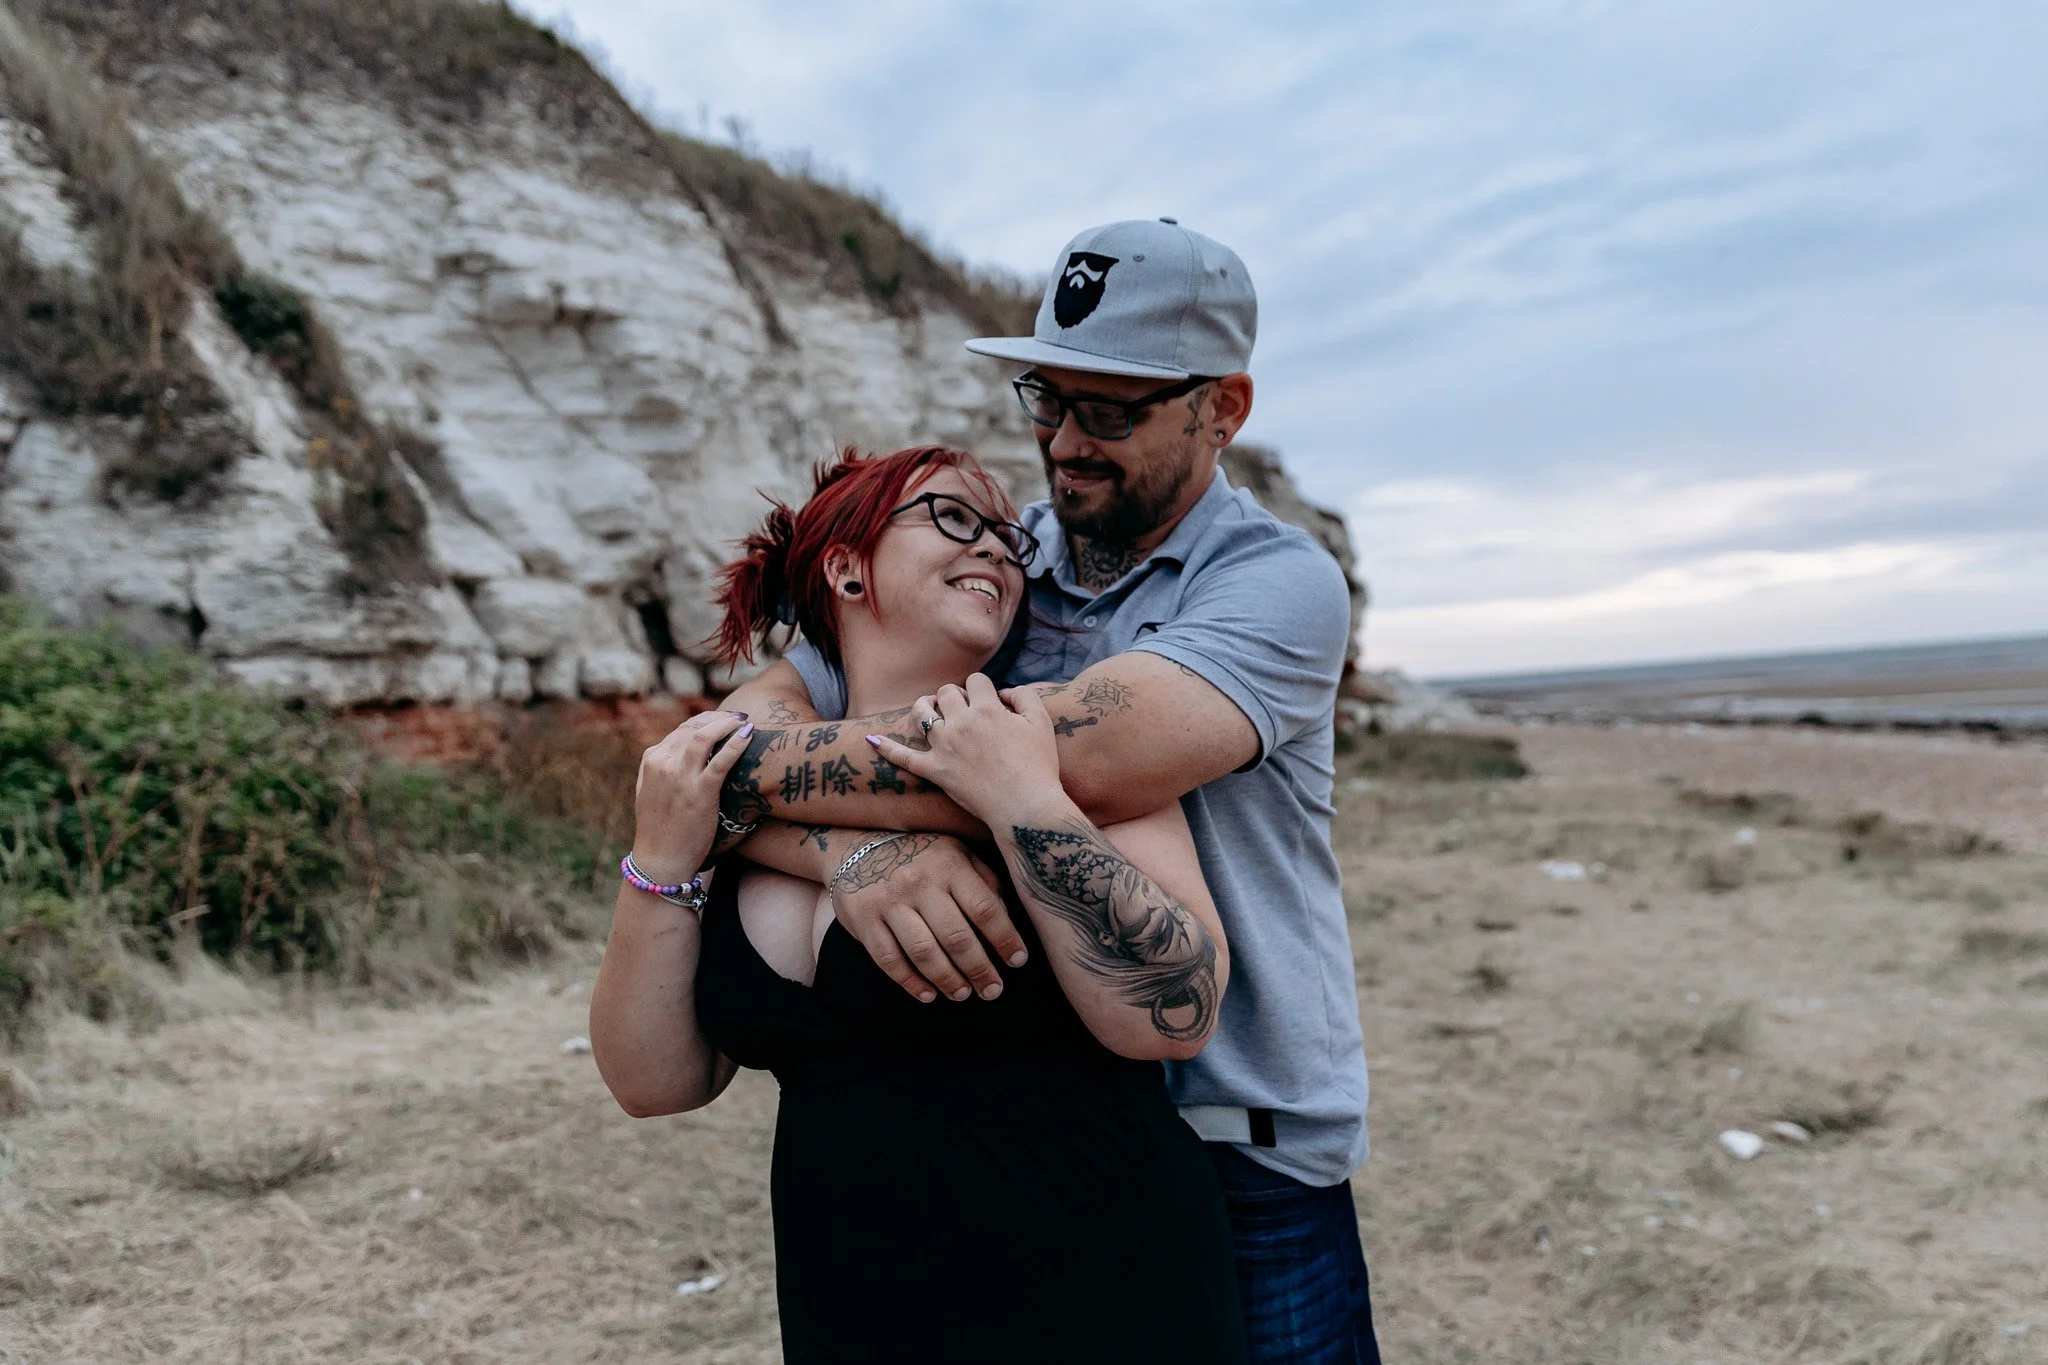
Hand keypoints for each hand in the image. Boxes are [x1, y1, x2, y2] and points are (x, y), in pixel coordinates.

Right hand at [631, 710, 752, 885]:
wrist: (660, 859)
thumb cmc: (661, 829)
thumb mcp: (651, 791)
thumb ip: (662, 768)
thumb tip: (682, 751)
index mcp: (651, 760)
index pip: (682, 730)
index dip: (706, 721)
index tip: (724, 720)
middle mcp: (663, 763)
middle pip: (694, 728)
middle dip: (719, 719)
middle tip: (739, 718)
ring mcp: (680, 776)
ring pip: (705, 736)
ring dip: (727, 724)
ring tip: (745, 722)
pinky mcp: (700, 792)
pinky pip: (721, 760)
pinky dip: (736, 743)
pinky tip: (748, 735)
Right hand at [828, 833, 1024, 1002]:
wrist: (854, 846)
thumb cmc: (919, 855)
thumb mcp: (955, 852)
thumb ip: (982, 879)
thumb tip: (1006, 918)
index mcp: (949, 864)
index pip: (984, 908)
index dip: (1004, 938)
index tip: (1018, 961)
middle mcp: (919, 882)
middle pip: (956, 936)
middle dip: (979, 969)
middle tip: (992, 990)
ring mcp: (889, 902)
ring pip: (923, 952)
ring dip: (947, 979)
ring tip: (963, 994)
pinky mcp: (863, 920)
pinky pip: (889, 959)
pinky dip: (910, 982)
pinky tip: (929, 995)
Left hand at [866, 675, 1062, 829]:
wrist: (1025, 807)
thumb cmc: (1038, 766)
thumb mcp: (1041, 723)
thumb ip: (1024, 696)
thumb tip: (1004, 691)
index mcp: (987, 708)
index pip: (975, 681)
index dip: (982, 688)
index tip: (989, 701)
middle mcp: (961, 723)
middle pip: (946, 693)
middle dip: (955, 696)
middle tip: (965, 710)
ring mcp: (944, 747)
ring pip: (922, 714)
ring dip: (924, 707)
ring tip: (930, 710)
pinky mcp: (934, 771)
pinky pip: (903, 757)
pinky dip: (886, 748)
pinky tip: (871, 739)